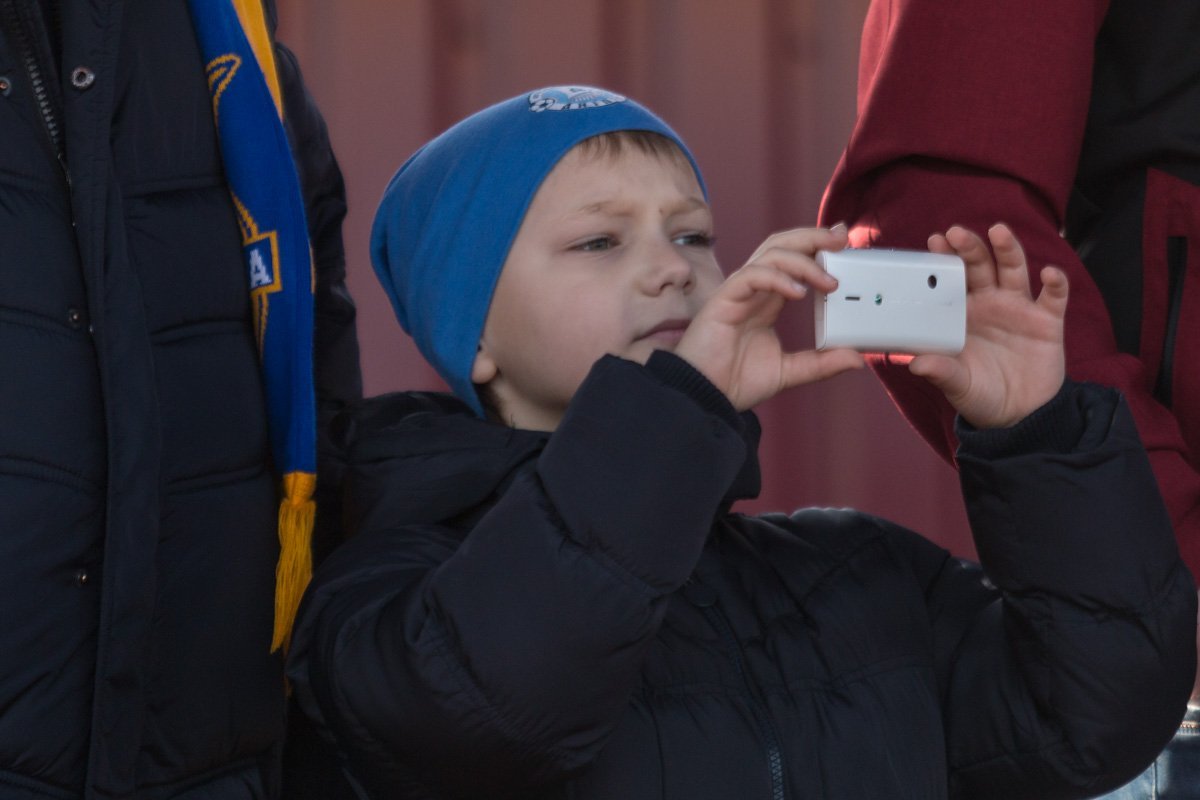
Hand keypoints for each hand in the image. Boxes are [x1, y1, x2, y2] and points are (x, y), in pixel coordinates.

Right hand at [674, 226, 863, 410]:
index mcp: (768, 301)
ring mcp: (738, 293)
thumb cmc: (733, 382)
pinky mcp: (723, 300)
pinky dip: (777, 278)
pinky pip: (752, 276)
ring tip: (827, 279)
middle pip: (782, 245)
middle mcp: (754, 291)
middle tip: (842, 237)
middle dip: (813, 236)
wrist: (703, 398)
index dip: (817, 246)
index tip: (845, 242)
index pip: (794, 260)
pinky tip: (798, 292)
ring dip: (803, 260)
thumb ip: (821, 363)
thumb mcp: (789, 371)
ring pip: (770, 254)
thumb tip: (857, 358)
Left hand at [909, 224, 1066, 428]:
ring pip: (1014, 270)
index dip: (944, 259)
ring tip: (998, 232)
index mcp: (962, 314)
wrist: (1020, 416)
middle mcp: (990, 303)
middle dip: (970, 247)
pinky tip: (1048, 274)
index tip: (934, 241)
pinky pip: (1054, 297)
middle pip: (980, 266)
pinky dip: (1055, 283)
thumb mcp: (958, 385)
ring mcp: (1019, 309)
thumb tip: (915, 364)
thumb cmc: (981, 395)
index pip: (951, 279)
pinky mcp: (1048, 321)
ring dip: (1008, 249)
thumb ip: (941, 372)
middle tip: (956, 232)